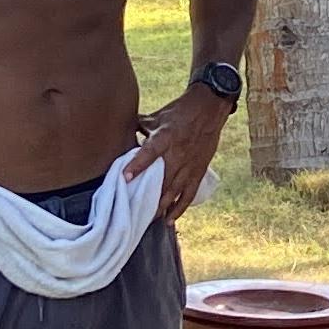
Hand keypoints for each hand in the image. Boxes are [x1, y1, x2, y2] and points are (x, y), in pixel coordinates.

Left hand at [133, 84, 230, 220]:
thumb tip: (120, 132)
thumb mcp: (157, 116)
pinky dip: (180, 208)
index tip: (125, 178)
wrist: (209, 107)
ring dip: (161, 208)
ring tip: (149, 220)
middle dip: (148, 199)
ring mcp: (189, 165)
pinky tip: (170, 219)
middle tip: (134, 213)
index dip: (137, 166)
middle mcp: (177, 154)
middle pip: (161, 181)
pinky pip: (188, 194)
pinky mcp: (198, 171)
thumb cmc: (180, 110)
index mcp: (165, 138)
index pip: (149, 153)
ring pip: (173, 192)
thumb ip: (139, 127)